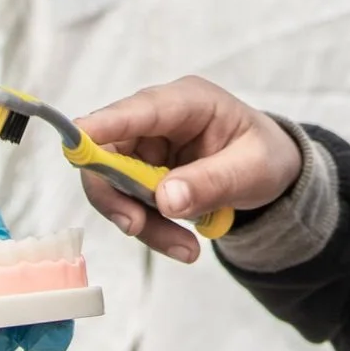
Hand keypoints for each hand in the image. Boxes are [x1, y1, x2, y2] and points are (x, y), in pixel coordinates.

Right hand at [74, 76, 302, 264]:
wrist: (273, 172)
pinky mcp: (144, 173)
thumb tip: (164, 200)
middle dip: (119, 196)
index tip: (75, 143)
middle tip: (138, 228)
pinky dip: (151, 229)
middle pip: (109, 151)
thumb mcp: (252, 170)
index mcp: (188, 101)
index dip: (104, 125)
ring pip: (115, 185)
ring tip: (185, 249)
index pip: (139, 109)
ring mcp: (147, 147)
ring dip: (142, 222)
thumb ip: (211, 182)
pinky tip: (183, 245)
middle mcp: (158, 119)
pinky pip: (130, 204)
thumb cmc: (265, 157)